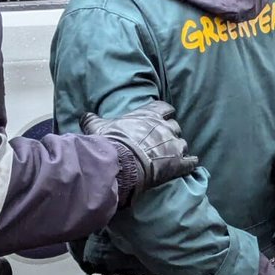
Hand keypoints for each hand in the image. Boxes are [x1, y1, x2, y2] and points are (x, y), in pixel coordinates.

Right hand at [81, 103, 197, 200]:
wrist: (123, 164)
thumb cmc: (111, 142)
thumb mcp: (98, 127)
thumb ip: (93, 119)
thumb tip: (84, 115)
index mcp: (150, 115)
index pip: (164, 108)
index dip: (165, 113)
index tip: (164, 116)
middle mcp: (165, 127)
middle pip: (175, 126)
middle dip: (171, 133)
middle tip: (164, 140)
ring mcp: (174, 146)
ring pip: (183, 144)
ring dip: (179, 149)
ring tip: (172, 155)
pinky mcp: (179, 164)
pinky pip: (191, 162)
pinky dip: (190, 164)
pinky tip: (189, 166)